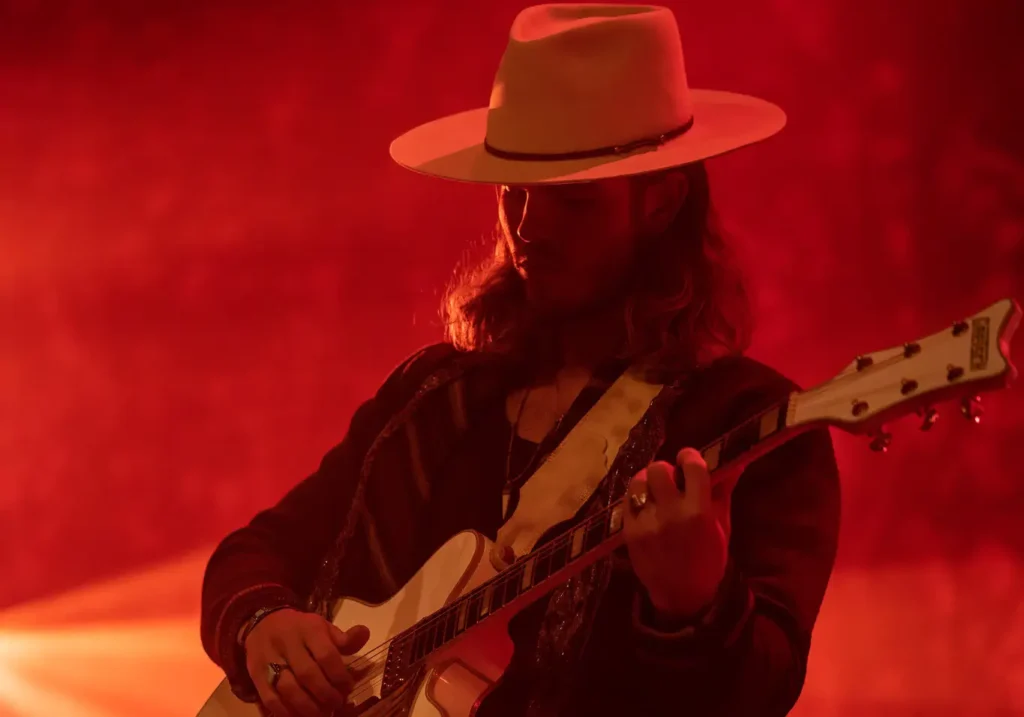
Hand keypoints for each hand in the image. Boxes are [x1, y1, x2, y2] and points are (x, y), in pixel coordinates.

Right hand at [244, 608, 369, 716]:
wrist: (262, 623)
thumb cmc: (300, 629)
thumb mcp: (322, 627)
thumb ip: (344, 637)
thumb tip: (365, 634)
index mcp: (309, 628)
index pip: (327, 655)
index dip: (339, 676)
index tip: (348, 688)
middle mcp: (288, 642)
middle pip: (308, 674)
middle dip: (325, 694)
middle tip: (336, 704)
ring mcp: (269, 659)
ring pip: (288, 689)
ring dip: (307, 707)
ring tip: (321, 714)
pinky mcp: (256, 675)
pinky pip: (270, 698)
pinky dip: (285, 712)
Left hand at [623, 447, 738, 618]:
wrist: (684, 596)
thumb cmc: (709, 559)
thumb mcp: (722, 525)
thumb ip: (724, 490)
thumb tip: (735, 460)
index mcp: (698, 512)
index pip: (691, 465)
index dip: (688, 456)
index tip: (688, 459)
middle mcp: (670, 514)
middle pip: (659, 468)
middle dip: (666, 469)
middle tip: (672, 480)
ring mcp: (646, 523)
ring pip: (638, 481)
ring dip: (647, 481)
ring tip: (655, 492)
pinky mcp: (629, 532)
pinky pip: (627, 500)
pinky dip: (636, 498)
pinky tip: (646, 506)